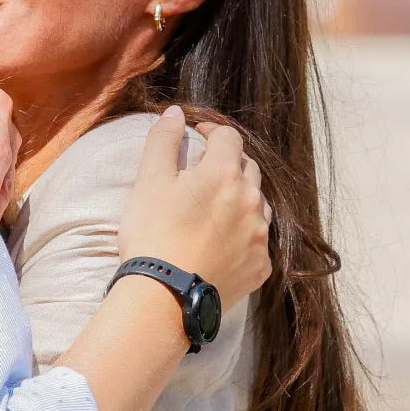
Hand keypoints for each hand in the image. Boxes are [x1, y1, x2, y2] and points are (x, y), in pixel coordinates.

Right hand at [118, 107, 271, 303]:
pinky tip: (222, 244)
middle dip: (229, 164)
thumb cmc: (152, 235)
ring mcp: (259, 236)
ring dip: (241, 199)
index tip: (197, 136)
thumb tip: (175, 113)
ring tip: (216, 210)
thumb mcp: (148, 181)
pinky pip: (258, 242)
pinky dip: (243, 237)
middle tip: (204, 174)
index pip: (228, 137)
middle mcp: (251, 200)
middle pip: (248, 168)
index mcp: (224, 173)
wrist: (163, 297)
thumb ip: (163, 140)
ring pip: (258, 204)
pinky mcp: (261, 267)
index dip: (211, 132)